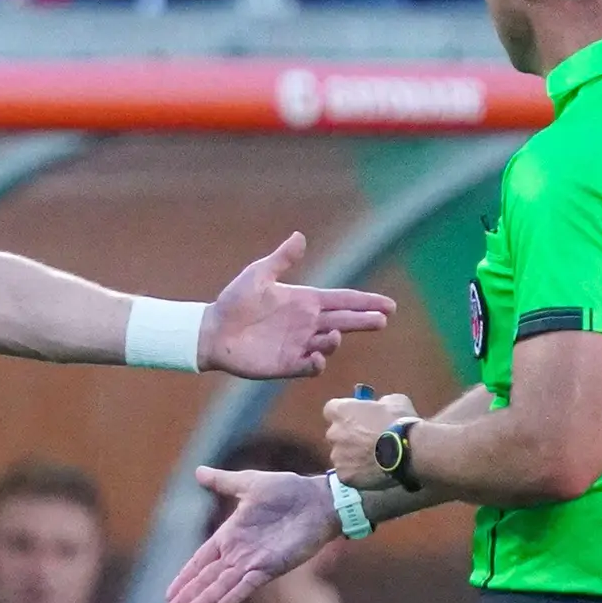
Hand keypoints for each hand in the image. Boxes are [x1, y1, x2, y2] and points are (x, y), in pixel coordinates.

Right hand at [163, 468, 341, 602]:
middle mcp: (238, 553)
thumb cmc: (289, 490)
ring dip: (204, 599)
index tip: (169, 594)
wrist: (320, 500)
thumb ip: (223, 482)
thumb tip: (197, 471)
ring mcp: (254, 562)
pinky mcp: (271, 566)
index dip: (184, 577)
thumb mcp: (250, 483)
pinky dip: (234, 595)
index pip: (200, 560)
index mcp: (230, 535)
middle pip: (206, 578)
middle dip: (187, 595)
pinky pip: (248, 584)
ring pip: (222, 585)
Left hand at [199, 231, 397, 378]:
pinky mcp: (287, 364)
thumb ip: (281, 259)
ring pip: (329, 344)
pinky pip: (309, 366)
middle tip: (382, 319)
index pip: (343, 300)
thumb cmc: (234, 301)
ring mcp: (299, 344)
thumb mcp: (258, 275)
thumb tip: (299, 236)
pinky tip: (315, 357)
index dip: (366, 302)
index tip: (389, 305)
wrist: (212, 330)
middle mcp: (307, 323)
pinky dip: (317, 363)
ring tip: (335, 334)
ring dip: (335, 340)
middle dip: (364, 320)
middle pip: (344, 321)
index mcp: (305, 301)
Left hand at [324, 389, 407, 488]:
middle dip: (349, 436)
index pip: (332, 410)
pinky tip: (375, 471)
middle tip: (369, 441)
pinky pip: (349, 474)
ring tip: (375, 459)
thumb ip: (380, 404)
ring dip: (354, 456)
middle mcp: (334, 433)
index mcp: (341, 411)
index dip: (346, 414)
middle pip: (336, 434)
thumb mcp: (394, 401)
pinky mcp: (345, 475)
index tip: (357, 418)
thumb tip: (379, 407)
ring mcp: (337, 456)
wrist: (409, 451)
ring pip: (342, 456)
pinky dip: (359, 473)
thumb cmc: (401, 422)